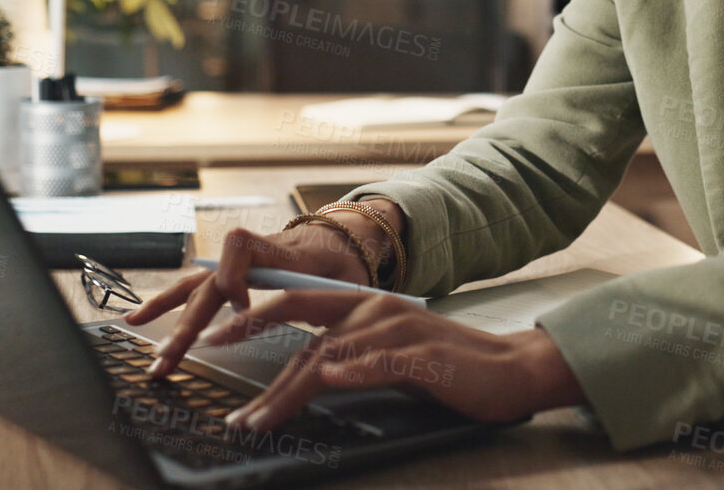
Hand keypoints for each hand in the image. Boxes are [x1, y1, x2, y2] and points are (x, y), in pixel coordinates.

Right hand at [126, 219, 381, 376]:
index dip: (235, 277)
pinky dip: (166, 303)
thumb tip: (314, 312)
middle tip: (170, 356)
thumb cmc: (344, 260)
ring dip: (167, 314)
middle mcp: (249, 255)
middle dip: (187, 321)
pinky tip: (138, 318)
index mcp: (280, 249)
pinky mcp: (228, 277)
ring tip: (136, 333)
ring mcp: (235, 265)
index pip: (243, 249)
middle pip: (209, 281)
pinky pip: (192, 289)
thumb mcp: (345, 274)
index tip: (241, 307)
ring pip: (194, 286)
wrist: (340, 238)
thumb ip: (326, 289)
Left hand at [192, 290, 585, 432]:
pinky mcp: (422, 355)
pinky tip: (327, 380)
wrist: (510, 370)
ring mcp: (398, 329)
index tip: (212, 340)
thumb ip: (351, 356)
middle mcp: (375, 308)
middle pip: (301, 327)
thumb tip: (308, 376)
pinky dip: (351, 371)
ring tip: (257, 419)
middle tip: (217, 374)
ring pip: (328, 354)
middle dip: (252, 347)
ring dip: (286, 390)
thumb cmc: (449, 367)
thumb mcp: (390, 355)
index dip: (252, 322)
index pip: (296, 308)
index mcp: (365, 303)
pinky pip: (378, 362)